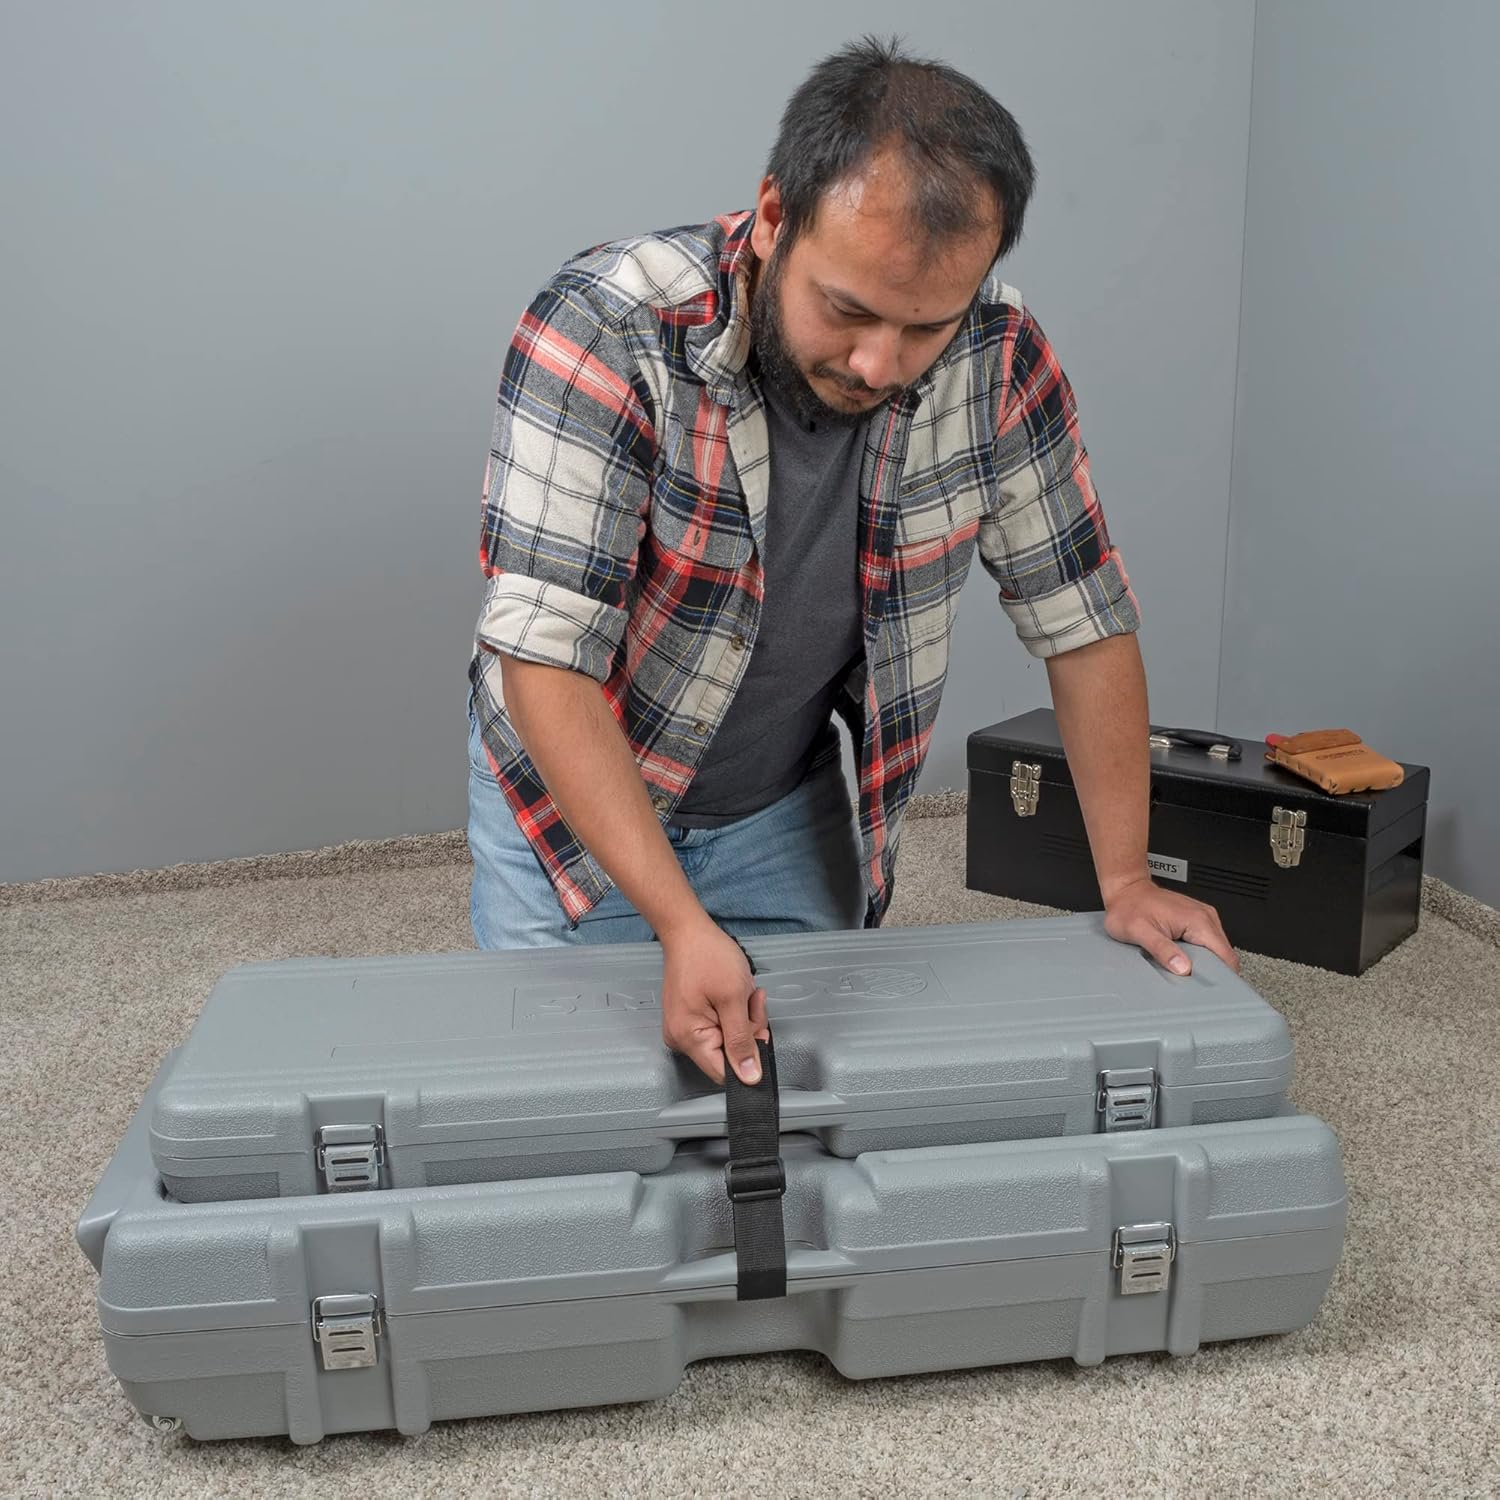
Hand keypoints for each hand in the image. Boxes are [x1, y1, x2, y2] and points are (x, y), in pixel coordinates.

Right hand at [659, 915, 769, 1084]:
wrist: (689, 930)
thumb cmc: (707, 955)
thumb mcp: (733, 998)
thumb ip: (742, 1040)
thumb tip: (749, 1077)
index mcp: (688, 1038)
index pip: (724, 1073)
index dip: (748, 1057)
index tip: (760, 1032)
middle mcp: (681, 1038)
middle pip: (727, 1055)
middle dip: (748, 1029)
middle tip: (752, 1001)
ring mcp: (684, 1028)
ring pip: (727, 1039)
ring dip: (743, 1018)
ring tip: (745, 992)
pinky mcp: (690, 1018)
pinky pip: (720, 1027)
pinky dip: (734, 1012)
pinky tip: (736, 993)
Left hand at [1102, 876, 1239, 975]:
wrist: (1127, 890)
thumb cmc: (1129, 907)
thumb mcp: (1139, 931)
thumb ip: (1162, 950)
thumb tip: (1183, 968)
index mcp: (1198, 920)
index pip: (1226, 955)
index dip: (1221, 976)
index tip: (1210, 988)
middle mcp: (1205, 916)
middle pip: (1223, 955)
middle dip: (1211, 971)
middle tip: (1188, 979)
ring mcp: (1203, 917)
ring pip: (1216, 950)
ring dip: (1204, 962)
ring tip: (1182, 965)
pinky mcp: (1197, 919)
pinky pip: (1207, 943)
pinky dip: (1199, 954)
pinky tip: (1182, 956)